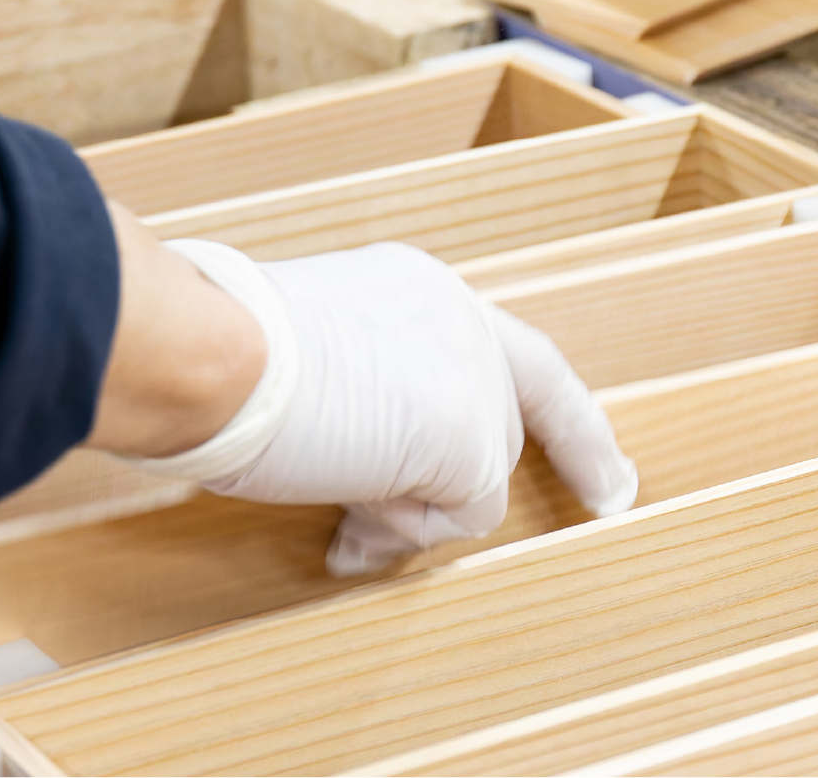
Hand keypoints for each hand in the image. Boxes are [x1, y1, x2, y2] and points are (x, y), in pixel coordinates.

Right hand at [140, 239, 637, 576]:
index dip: (572, 427)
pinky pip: (463, 516)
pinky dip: (403, 527)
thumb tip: (380, 489)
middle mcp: (462, 318)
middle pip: (491, 434)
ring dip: (401, 506)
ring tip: (326, 489)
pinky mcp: (470, 432)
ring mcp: (473, 372)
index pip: (518, 359)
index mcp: (420, 290)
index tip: (612, 483)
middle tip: (359, 524)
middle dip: (432, 492)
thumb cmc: (223, 351)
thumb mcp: (313, 362)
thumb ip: (374, 402)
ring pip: (476, 479)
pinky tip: (343, 503)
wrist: (205, 348)